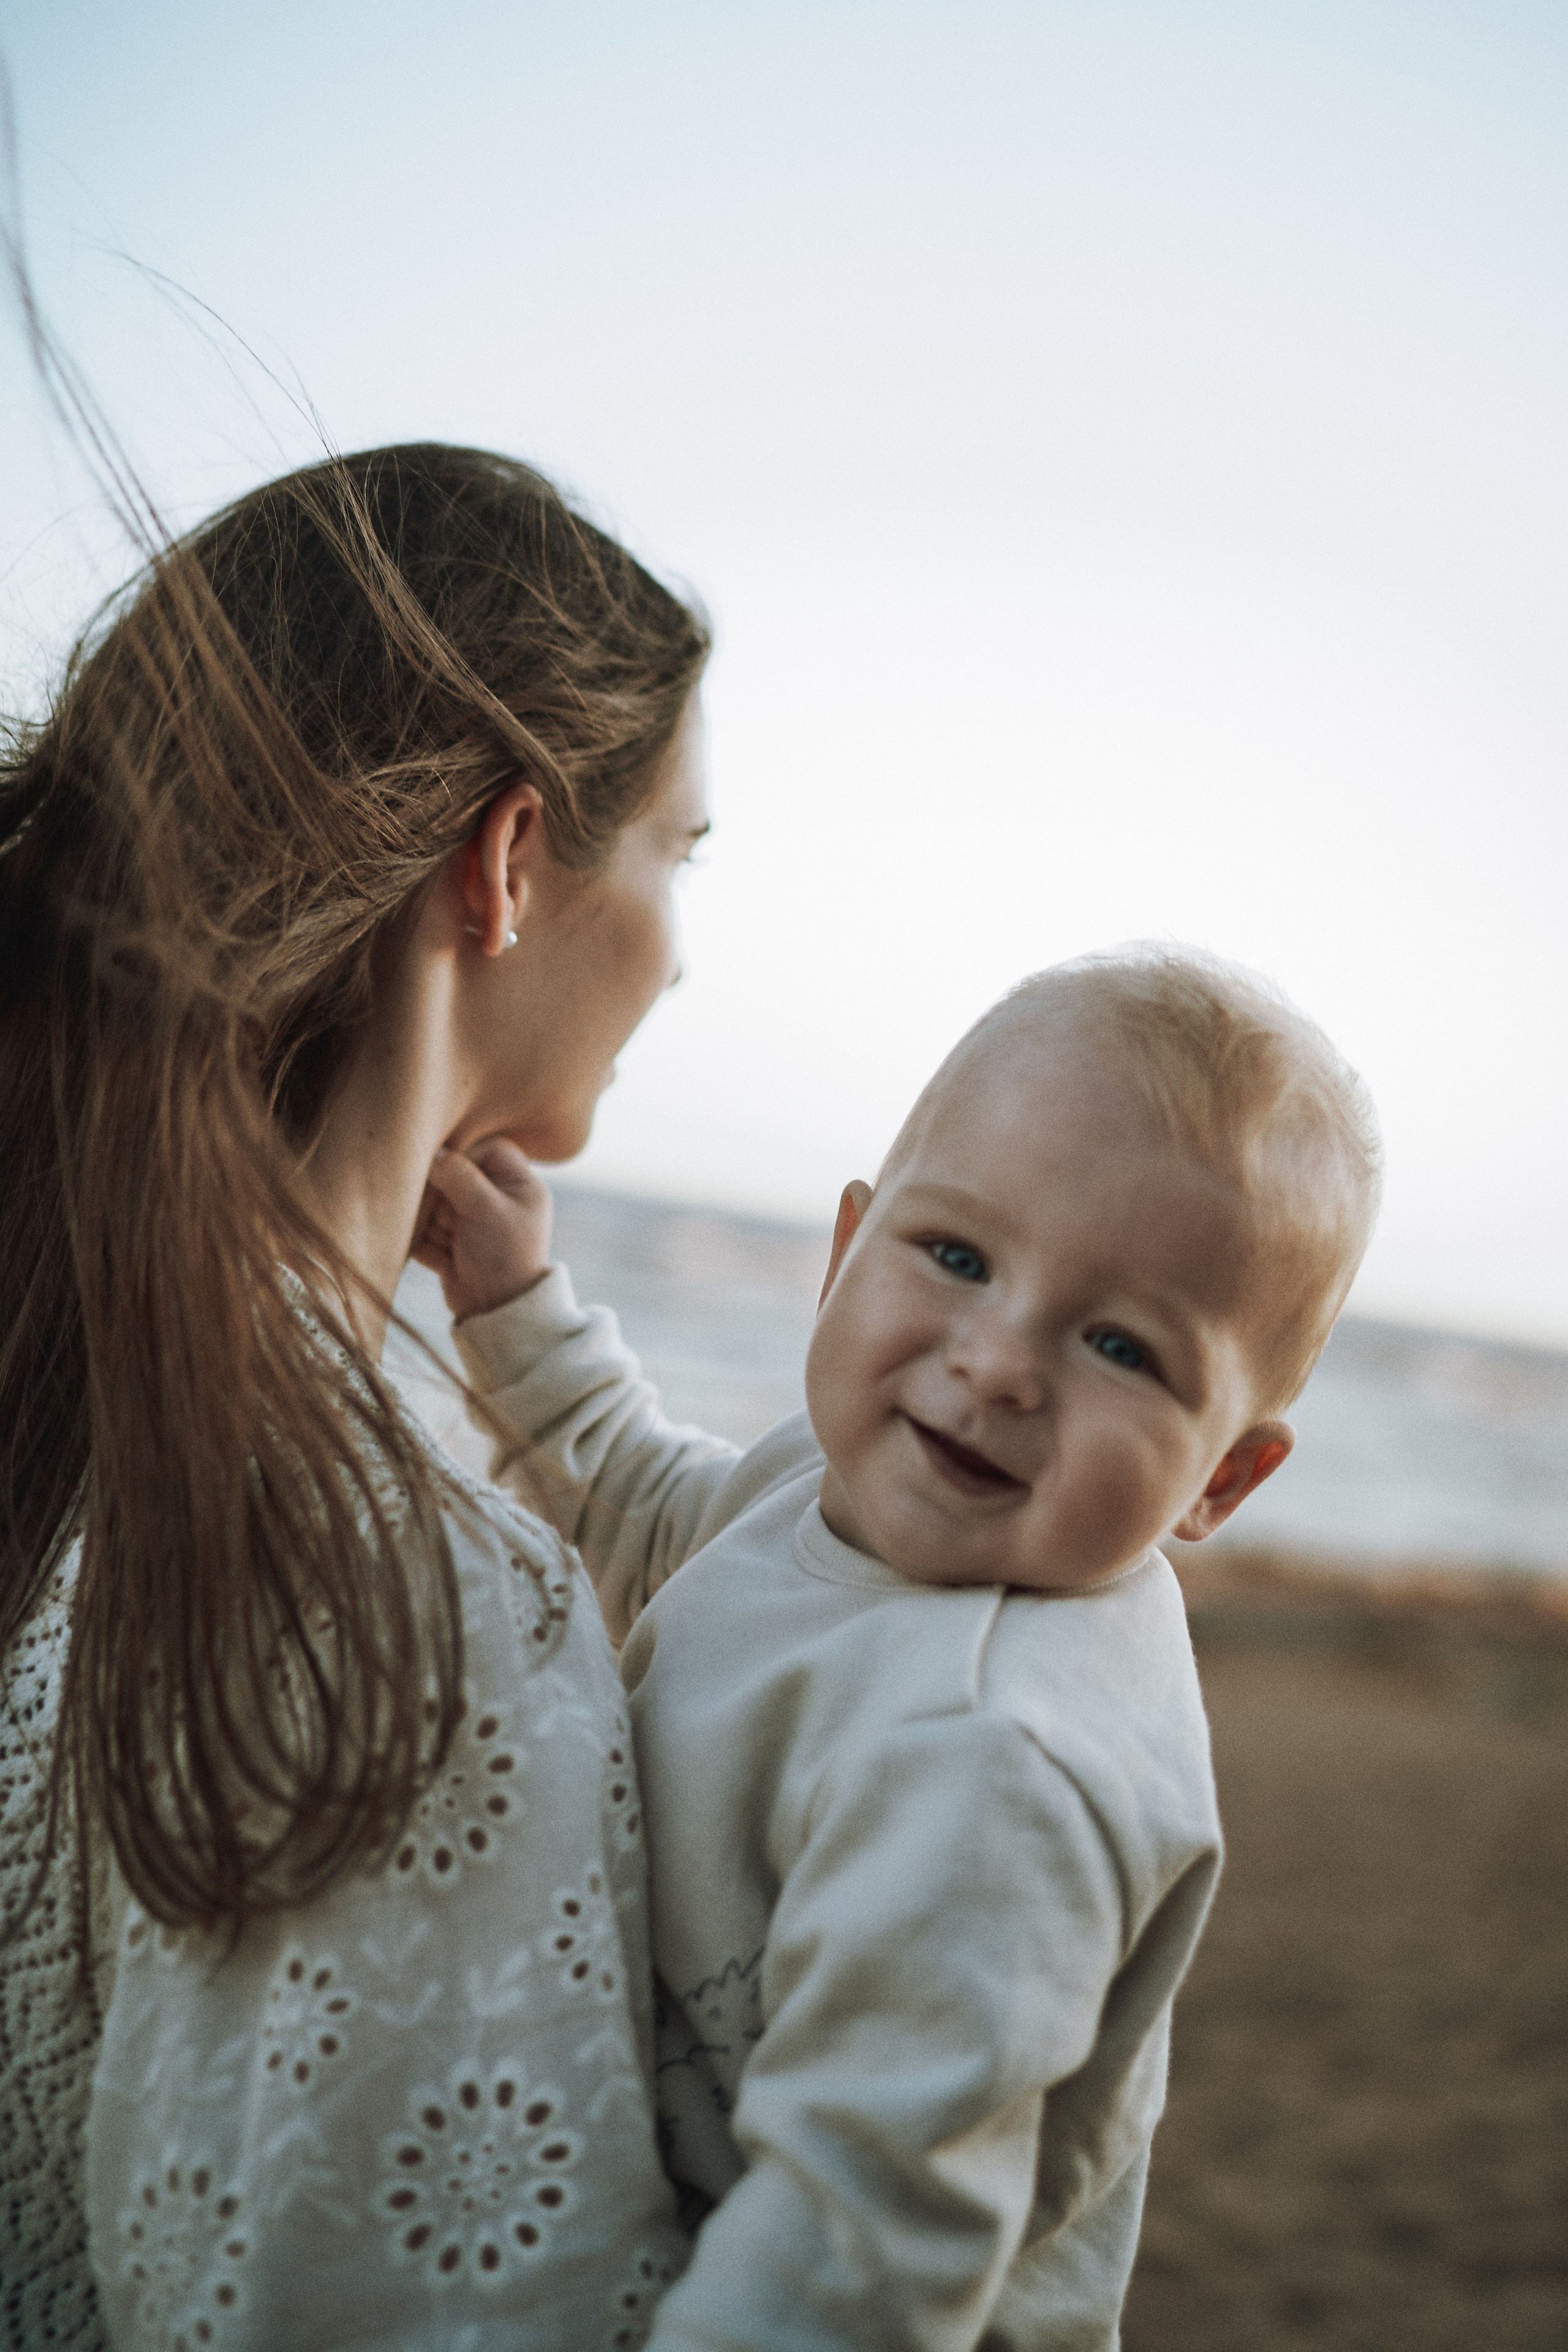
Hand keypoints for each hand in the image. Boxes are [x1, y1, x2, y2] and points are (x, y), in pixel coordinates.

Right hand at [410, 1139, 554, 1321]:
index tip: (449, 1177)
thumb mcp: (487, 1210)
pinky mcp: (450, 1244)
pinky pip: (424, 1232)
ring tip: (453, 1245)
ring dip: (434, 1225)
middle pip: (452, 1177)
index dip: (464, 1159)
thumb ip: (459, 1176)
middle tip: (452, 1221)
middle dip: (443, 1201)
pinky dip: (427, 1245)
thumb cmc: (505, 1257)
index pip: (487, 1149)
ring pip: (434, 1205)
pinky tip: (446, 1259)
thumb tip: (433, 1154)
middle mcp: (496, 1199)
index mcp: (518, 1185)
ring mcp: (471, 1222)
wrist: (497, 1314)